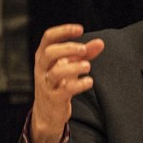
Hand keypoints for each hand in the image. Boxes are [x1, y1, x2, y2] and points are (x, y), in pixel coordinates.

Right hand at [31, 24, 104, 142]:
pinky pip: (64, 90)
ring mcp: (46, 84)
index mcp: (44, 56)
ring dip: (74, 67)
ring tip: (88, 66)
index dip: (63, 31)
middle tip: (84, 49)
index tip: (80, 29)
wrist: (47, 112)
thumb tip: (100, 42)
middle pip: (49, 52)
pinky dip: (78, 84)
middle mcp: (42, 68)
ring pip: (55, 72)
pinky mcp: (54, 98)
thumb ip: (85, 54)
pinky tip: (89, 81)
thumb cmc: (58, 83)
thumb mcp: (70, 66)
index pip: (48, 38)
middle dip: (67, 48)